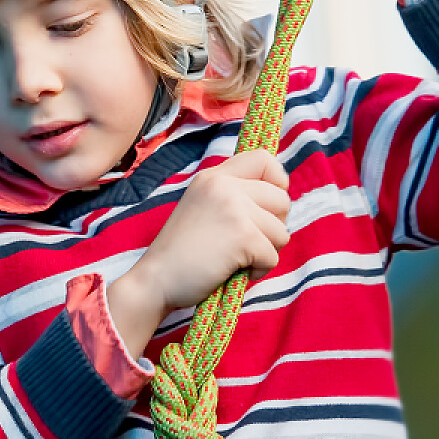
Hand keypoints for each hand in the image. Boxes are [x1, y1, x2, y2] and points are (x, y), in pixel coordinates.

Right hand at [106, 150, 291, 350]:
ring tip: (235, 258)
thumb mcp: (202, 207)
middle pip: (282, 199)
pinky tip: (233, 272)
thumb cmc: (181, 252)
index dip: (277, 183)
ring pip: (281, 232)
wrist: (156, 280)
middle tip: (246, 242)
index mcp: (214, 176)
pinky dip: (259, 271)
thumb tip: (278, 198)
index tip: (267, 206)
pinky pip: (273, 256)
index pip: (264, 159)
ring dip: (265, 252)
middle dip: (273, 227)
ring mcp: (235, 209)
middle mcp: (225, 185)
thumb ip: (232, 196)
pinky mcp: (243, 236)